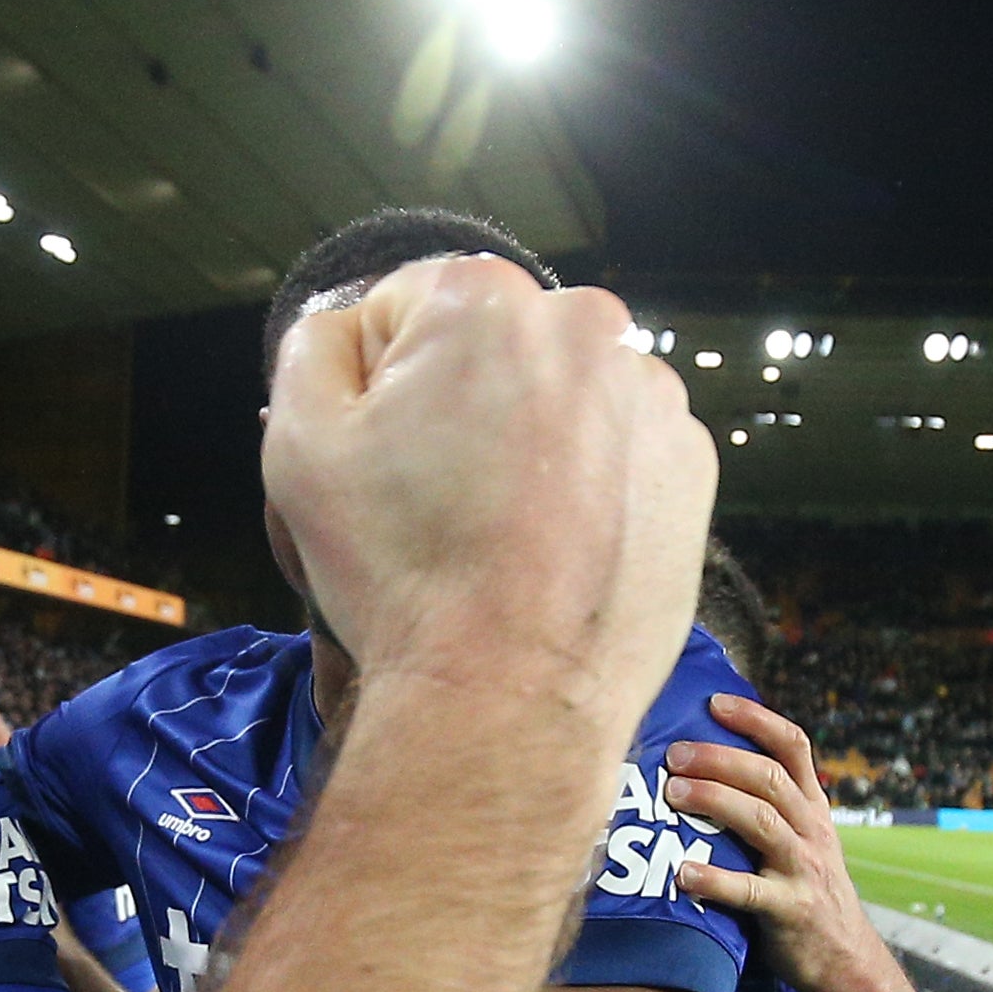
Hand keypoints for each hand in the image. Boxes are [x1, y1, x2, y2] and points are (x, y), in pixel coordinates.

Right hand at [261, 260, 709, 735]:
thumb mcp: (300, 442)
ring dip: (529, 440)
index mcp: (485, 298)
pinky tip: (553, 545)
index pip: (402, 308)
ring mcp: (653, 394)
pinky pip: (618, 449)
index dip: (374, 385)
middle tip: (438, 498)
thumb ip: (313, 346)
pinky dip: (588, 484)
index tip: (383, 456)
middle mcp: (587, 323)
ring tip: (499, 531)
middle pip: (492, 345)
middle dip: (461, 403)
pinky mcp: (692, 462)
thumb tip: (352, 329)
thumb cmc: (399, 569)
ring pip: (560, 395)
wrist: (510, 693)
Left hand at [662, 696, 898, 991]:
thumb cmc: (803, 891)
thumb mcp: (800, 840)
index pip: (793, 747)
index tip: (715, 702)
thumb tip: (702, 765)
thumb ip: (768, 806)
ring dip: (713, 802)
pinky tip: (682, 873)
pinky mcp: (790, 910)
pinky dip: (714, 880)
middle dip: (720, 759)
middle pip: (769, 778)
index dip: (757, 720)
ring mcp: (803, 869)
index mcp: (812, 808)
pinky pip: (750, 891)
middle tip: (673, 753)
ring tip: (671, 793)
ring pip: (761, 822)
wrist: (844, 959)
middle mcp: (811, 830)